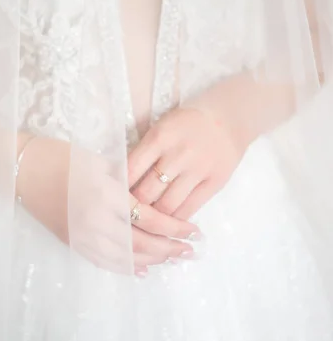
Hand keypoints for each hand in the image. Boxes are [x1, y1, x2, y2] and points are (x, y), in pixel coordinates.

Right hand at [16, 135, 197, 274]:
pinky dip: (126, 267)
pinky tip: (143, 270)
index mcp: (106, 195)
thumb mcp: (100, 162)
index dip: (175, 228)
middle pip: (141, 243)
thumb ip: (127, 182)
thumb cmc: (62, 158)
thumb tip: (152, 200)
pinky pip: (104, 262)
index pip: (149, 219)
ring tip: (173, 260)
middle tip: (191, 251)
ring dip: (153, 260)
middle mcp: (96, 221)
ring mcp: (83, 236)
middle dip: (170, 249)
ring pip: (125, 257)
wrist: (23, 171)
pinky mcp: (73, 243)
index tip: (195, 232)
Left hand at [128, 105, 246, 220]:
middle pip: (146, 193)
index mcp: (159, 138)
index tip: (114, 198)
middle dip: (134, 207)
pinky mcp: (214, 182)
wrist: (227, 119)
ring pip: (167, 206)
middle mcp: (178, 154)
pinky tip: (168, 221)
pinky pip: (190, 209)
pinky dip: (176, 219)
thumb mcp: (160, 129)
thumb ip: (143, 153)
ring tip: (147, 220)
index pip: (131, 170)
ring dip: (154, 217)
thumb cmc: (186, 124)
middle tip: (128, 215)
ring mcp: (198, 170)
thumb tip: (121, 184)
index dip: (119, 189)